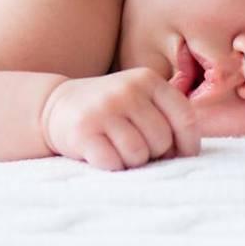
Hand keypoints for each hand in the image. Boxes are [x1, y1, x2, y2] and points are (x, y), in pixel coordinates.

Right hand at [39, 69, 200, 170]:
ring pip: (138, 154)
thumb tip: (188, 154)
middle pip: (162, 140)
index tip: (180, 155)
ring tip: (117, 148)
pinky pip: (113, 163)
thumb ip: (166, 117)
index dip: (188, 144)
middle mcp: (127, 90)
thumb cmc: (109, 110)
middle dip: (153, 153)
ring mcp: (104, 109)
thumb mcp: (140, 99)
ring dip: (131, 161)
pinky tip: (101, 152)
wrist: (56, 106)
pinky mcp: (84, 131)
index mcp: (148, 79)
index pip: (185, 118)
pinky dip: (111, 166)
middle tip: (135, 146)